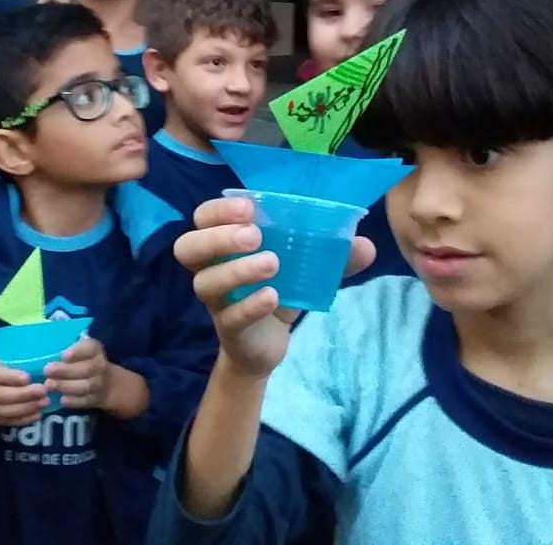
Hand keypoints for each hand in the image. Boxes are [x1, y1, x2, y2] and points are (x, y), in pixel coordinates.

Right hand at [0, 357, 49, 426]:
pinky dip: (24, 419)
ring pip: (6, 411)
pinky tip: (38, 414)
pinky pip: (9, 421)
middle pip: (3, 396)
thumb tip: (46, 365)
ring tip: (45, 402)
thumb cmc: (2, 372)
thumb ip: (20, 364)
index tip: (28, 378)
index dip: (12, 377)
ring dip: (27, 408)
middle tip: (43, 391)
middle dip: (24, 395)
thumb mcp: (5, 362)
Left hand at [44, 336, 111, 409]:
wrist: (104, 383)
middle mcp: (99, 365)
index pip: (90, 348)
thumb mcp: (77, 351)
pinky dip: (74, 401)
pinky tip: (61, 400)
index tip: (63, 356)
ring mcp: (99, 383)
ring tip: (49, 385)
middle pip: (86, 368)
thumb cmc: (81, 362)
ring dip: (66, 386)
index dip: (77, 352)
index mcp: (94, 350)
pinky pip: (86, 401)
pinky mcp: (95, 399)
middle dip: (65, 370)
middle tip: (47, 371)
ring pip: (86, 385)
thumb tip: (42, 353)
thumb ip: (64, 351)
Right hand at [174, 196, 374, 379]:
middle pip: (187, 247)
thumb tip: (365, 244)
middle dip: (217, 237)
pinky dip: (251, 305)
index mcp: (223, 244)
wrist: (268, 344)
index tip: (249, 207)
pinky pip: (230, 317)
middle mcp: (211, 269)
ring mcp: (217, 301)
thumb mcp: (303, 267)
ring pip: (205, 283)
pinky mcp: (229, 329)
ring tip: (273, 264)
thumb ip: (332, 254)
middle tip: (254, 235)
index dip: (219, 210)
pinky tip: (273, 297)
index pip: (203, 217)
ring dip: (237, 270)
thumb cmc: (277, 289)